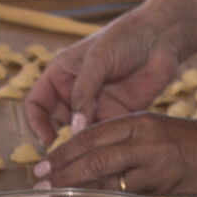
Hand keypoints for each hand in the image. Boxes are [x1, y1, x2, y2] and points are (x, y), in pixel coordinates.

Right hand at [25, 6, 182, 145]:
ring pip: (81, 134)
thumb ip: (84, 93)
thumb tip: (74, 129)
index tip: (47, 141)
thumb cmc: (123, 38)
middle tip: (69, 158)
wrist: (160, 37)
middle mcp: (74, 93)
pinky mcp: (118, 114)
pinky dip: (104, 146)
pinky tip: (109, 152)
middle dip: (59, 141)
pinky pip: (105, 135)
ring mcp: (96, 105)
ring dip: (82, 147)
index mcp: (60, 75)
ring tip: (89, 159)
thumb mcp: (97, 60)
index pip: (36, 104)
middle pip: (56, 125)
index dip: (36, 123)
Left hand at [31, 111, 196, 194]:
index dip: (62, 151)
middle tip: (39, 184)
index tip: (42, 166)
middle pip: (91, 152)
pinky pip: (128, 193)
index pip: (89, 135)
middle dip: (62, 170)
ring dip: (77, 185)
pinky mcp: (164, 179)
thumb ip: (124, 142)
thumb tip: (90, 162)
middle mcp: (140, 136)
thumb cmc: (190, 143)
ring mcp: (152, 157)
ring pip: (105, 171)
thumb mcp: (153, 130)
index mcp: (135, 120)